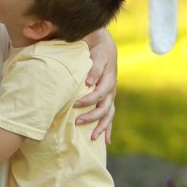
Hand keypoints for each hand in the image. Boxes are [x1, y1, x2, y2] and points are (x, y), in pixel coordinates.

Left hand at [75, 28, 117, 143]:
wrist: (103, 45)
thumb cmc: (97, 50)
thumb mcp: (97, 55)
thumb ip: (94, 68)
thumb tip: (88, 82)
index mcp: (108, 80)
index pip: (99, 93)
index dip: (88, 100)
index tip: (76, 104)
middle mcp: (111, 90)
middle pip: (104, 108)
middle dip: (91, 117)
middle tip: (77, 122)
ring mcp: (110, 96)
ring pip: (108, 115)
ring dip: (101, 127)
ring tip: (92, 138)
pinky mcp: (107, 99)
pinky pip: (109, 116)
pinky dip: (107, 128)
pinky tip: (105, 141)